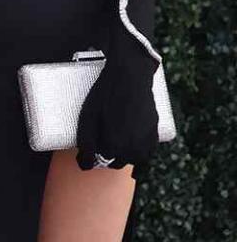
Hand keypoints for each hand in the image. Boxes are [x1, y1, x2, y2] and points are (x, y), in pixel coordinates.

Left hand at [75, 50, 158, 171]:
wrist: (130, 76)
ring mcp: (146, 142)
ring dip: (124, 153)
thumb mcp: (88, 118)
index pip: (98, 162)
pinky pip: (146, 149)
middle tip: (99, 139)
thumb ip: (86, 144)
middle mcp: (133, 149)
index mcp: (115, 147)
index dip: (90, 155)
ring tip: (114, 137)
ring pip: (133, 158)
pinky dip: (138, 148)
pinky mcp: (155, 132)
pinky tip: (129, 136)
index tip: (87, 146)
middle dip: (107, 156)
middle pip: (117, 162)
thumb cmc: (105, 95)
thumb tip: (85, 165)